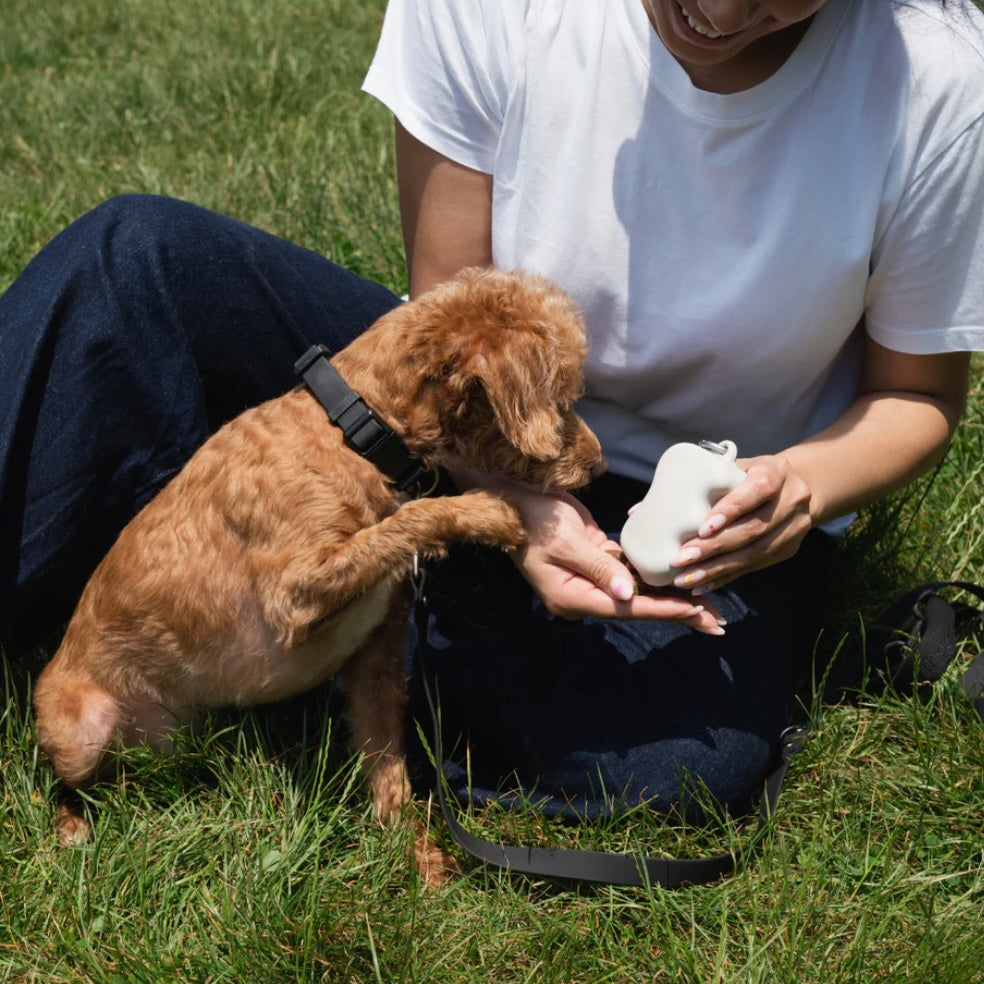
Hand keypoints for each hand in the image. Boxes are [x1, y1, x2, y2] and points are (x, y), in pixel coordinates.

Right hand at [507, 487, 724, 633]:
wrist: (513, 500)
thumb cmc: (535, 519)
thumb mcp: (567, 542)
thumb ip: (599, 567)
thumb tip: (628, 594)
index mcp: (572, 596)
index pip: (626, 608)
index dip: (662, 609)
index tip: (695, 610)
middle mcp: (584, 595)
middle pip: (639, 608)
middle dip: (678, 613)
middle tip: (716, 623)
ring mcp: (591, 580)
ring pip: (640, 594)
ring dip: (673, 597)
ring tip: (709, 607)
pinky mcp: (598, 563)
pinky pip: (632, 575)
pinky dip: (656, 579)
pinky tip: (682, 580)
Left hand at [669, 454, 813, 594]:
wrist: (793, 488)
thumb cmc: (747, 475)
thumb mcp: (733, 468)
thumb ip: (704, 482)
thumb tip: (647, 509)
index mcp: (777, 471)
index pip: (758, 489)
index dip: (732, 509)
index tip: (703, 528)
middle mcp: (792, 499)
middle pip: (754, 528)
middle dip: (715, 547)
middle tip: (682, 558)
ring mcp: (793, 527)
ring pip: (754, 553)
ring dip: (717, 569)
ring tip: (686, 578)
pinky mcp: (787, 550)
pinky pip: (754, 567)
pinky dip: (725, 577)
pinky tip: (702, 585)